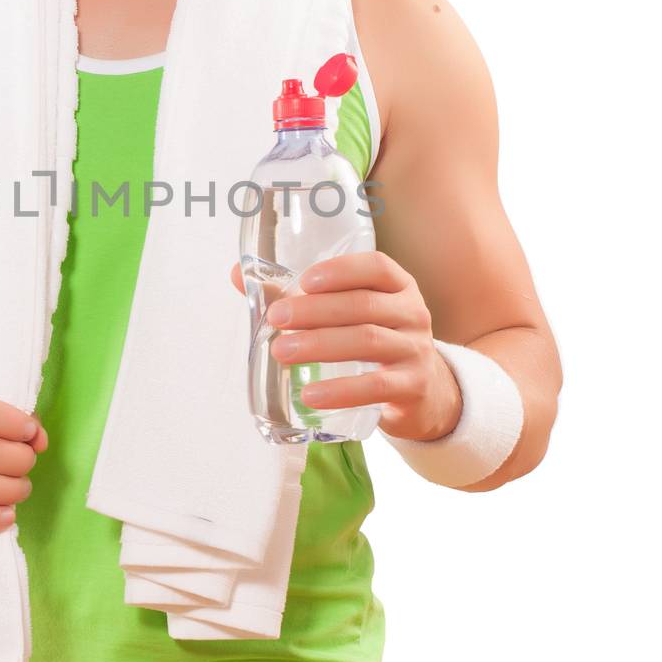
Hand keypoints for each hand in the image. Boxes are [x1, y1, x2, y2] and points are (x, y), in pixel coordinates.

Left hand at [230, 251, 461, 440]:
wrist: (423, 393)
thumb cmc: (374, 341)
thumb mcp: (348, 315)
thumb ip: (297, 295)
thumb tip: (238, 274)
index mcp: (396, 286)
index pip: (376, 267)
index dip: (341, 270)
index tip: (305, 280)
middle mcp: (412, 313)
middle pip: (363, 305)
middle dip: (315, 311)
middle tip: (276, 319)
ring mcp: (415, 350)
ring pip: (368, 341)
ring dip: (321, 346)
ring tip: (282, 352)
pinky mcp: (413, 387)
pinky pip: (377, 386)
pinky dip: (341, 390)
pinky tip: (310, 394)